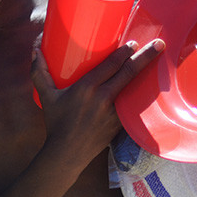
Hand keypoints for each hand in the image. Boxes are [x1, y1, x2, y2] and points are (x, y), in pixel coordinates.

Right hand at [32, 39, 164, 162]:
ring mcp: (114, 113)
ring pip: (135, 89)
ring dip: (148, 75)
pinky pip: (133, 106)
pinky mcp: (119, 124)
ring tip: (161, 63)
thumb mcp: (46, 96)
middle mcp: (103, 98)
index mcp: (87, 88)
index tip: (134, 42)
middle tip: (159, 44)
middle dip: (146, 56)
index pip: (111, 65)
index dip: (125, 52)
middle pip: (129, 72)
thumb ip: (40, 72)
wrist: (66, 154)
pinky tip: (151, 89)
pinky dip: (141, 96)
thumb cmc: (56, 123)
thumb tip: (35, 50)